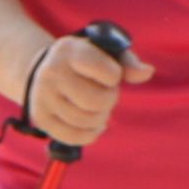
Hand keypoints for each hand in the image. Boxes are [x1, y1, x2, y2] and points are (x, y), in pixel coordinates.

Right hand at [18, 30, 147, 147]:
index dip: (115, 76)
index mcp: (70, 50)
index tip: (108, 73)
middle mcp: (52, 72)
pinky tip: (91, 123)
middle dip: (109, 100)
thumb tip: (147, 72)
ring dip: (101, 118)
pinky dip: (90, 134)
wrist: (42, 69)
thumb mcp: (102, 51)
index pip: (110, 74)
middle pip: (98, 101)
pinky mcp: (41, 119)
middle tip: (104, 93)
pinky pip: (76, 137)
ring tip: (96, 107)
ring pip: (87, 121)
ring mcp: (43, 97)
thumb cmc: (82, 60)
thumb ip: (127, 61)